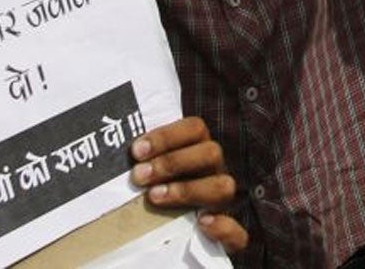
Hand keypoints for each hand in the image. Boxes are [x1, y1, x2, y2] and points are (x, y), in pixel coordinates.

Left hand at [130, 116, 248, 253]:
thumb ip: (146, 159)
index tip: (137, 150)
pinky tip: (203, 223)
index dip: (166, 136)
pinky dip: (223, 228)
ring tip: (154, 197)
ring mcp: (224, 201)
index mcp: (200, 149)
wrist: (172, 236)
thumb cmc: (156, 191)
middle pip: (211, 152)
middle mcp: (215, 171)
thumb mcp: (153, 171)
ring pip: (223, 187)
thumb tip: (126, 152)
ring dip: (188, 190)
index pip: (195, 128)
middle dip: (172, 162)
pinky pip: (238, 232)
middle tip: (140, 176)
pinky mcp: (229, 234)